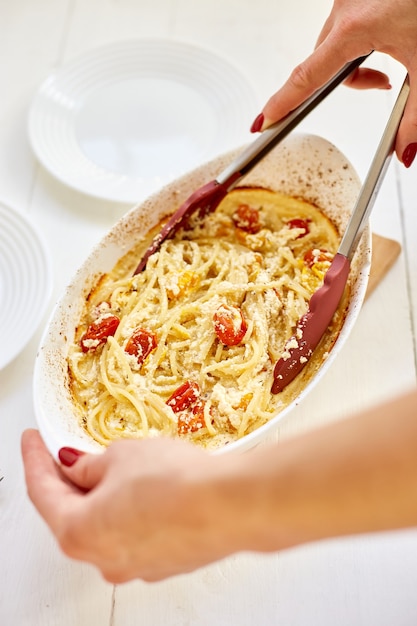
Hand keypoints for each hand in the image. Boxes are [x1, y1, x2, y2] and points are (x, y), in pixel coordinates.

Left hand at [21, 430, 247, 582]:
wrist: (230, 504)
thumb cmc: (176, 483)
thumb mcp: (122, 455)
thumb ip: (91, 464)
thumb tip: (81, 466)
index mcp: (78, 532)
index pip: (42, 491)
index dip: (35, 459)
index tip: (32, 442)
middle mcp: (103, 558)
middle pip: (73, 514)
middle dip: (69, 481)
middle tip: (69, 452)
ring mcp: (136, 564)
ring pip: (106, 525)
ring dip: (103, 496)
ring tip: (116, 466)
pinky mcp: (164, 561)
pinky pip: (135, 533)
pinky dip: (130, 511)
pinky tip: (144, 487)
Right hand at [251, 0, 416, 165]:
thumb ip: (414, 115)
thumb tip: (405, 149)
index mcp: (355, 28)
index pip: (306, 77)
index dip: (282, 103)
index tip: (262, 122)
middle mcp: (345, 8)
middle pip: (323, 64)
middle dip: (351, 82)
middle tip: (387, 85)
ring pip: (335, 46)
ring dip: (357, 61)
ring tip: (393, 60)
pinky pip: (344, 26)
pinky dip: (361, 41)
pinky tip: (390, 37)